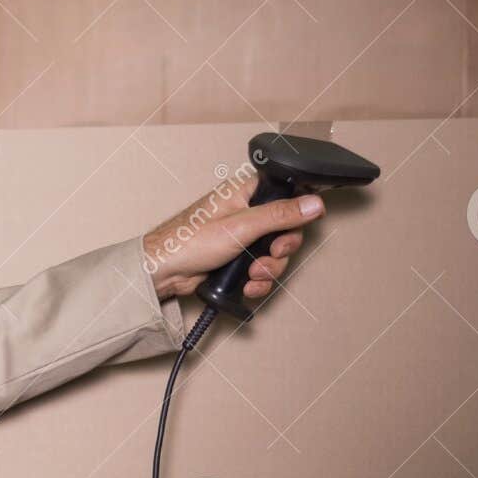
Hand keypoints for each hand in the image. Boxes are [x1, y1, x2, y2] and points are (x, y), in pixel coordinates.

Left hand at [141, 175, 324, 300]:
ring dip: (268, 269)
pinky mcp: (236, 258)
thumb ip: (280, 215)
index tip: (297, 227)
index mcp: (245, 191)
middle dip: (281, 249)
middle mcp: (246, 211)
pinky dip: (257, 280)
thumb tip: (313, 203)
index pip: (286, 193)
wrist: (163, 272)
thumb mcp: (241, 226)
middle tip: (271, 254)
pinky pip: (261, 269)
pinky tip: (246, 285)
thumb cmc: (188, 242)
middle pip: (286, 228)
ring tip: (251, 275)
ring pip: (275, 253)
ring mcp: (242, 236)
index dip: (297, 211)